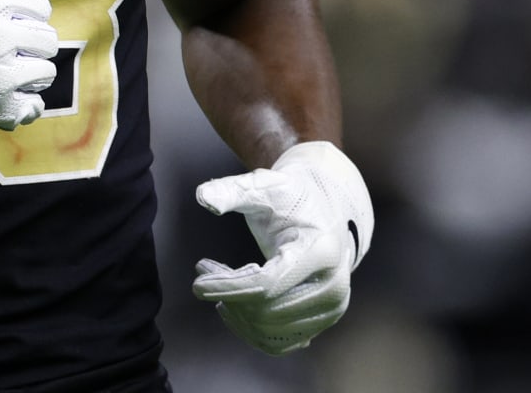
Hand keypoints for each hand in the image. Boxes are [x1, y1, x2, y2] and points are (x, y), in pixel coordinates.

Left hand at [192, 141, 373, 355]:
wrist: (325, 213)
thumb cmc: (292, 199)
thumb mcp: (264, 186)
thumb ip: (233, 190)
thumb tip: (204, 198)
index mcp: (321, 252)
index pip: (267, 285)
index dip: (228, 287)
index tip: (197, 283)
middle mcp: (334, 287)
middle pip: (265, 311)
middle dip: (227, 295)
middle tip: (206, 269)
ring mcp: (330, 310)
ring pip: (268, 332)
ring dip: (234, 312)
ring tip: (218, 282)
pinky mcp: (321, 323)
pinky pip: (277, 344)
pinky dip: (248, 330)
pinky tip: (233, 305)